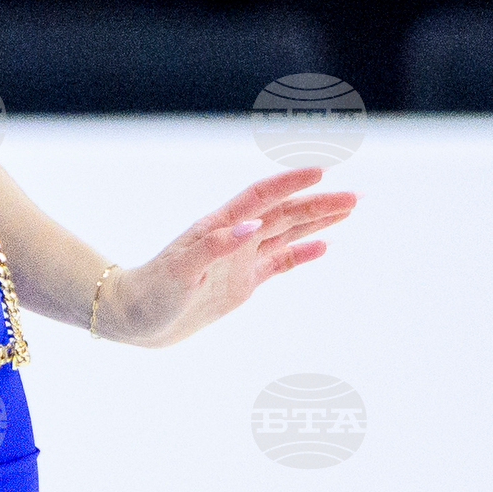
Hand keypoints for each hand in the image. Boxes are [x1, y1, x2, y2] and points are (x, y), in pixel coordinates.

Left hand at [103, 166, 357, 347]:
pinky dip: (302, 253)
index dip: (289, 184)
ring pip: (287, 233)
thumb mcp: (181, 271)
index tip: (320, 172)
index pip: (260, 198)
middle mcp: (234, 238)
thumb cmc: (151, 293)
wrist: (135, 319)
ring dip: (317, 221)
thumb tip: (252, 225)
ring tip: (350, 208)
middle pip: (284, 213)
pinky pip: (278, 263)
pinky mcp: (241, 283)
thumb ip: (216, 247)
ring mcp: (240, 260)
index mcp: (218, 227)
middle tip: (357, 196)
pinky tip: (324, 246)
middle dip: (319, 203)